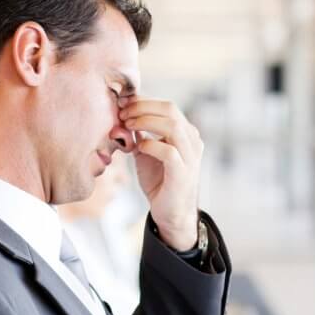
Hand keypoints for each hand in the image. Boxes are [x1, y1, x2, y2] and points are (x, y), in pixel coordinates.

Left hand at [119, 98, 203, 250]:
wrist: (171, 213)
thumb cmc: (160, 182)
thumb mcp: (147, 152)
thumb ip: (141, 133)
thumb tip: (124, 113)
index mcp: (186, 133)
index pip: (167, 106)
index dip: (143, 101)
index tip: (122, 105)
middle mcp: (192, 141)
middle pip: (170, 109)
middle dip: (142, 107)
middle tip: (123, 113)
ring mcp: (191, 157)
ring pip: (172, 126)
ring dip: (145, 121)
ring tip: (128, 125)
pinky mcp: (183, 173)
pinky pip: (168, 151)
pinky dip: (150, 144)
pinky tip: (138, 148)